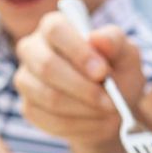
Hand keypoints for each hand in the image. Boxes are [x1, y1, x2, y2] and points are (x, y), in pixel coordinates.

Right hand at [14, 12, 145, 144]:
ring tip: (109, 112)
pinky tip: (97, 121)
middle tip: (111, 102)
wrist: (110, 107)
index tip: (102, 72)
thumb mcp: (125, 54)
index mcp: (54, 26)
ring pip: (49, 97)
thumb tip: (98, 38)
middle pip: (47, 66)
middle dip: (83, 87)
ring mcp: (26, 80)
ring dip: (85, 109)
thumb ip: (115, 42)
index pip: (56, 31)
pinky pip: (51, 120)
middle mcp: (32, 49)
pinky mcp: (29, 108)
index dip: (78, 52)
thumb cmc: (116, 71)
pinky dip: (81, 125)